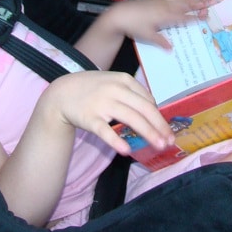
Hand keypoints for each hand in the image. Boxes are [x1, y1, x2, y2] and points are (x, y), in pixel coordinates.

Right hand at [42, 71, 173, 153]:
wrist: (61, 93)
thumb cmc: (92, 89)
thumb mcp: (113, 82)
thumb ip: (132, 93)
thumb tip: (154, 110)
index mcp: (124, 80)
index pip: (148, 100)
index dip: (160, 117)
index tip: (168, 130)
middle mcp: (115, 90)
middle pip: (144, 109)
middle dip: (160, 126)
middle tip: (170, 141)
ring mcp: (102, 103)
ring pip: (131, 119)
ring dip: (148, 133)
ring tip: (159, 145)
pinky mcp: (90, 118)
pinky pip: (105, 131)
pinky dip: (116, 140)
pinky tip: (126, 150)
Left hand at [103, 0, 204, 49]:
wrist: (119, 16)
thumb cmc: (134, 27)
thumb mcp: (148, 36)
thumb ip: (160, 41)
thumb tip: (170, 49)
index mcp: (165, 16)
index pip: (183, 17)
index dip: (195, 17)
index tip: (205, 16)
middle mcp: (163, 6)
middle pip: (183, 3)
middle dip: (196, 2)